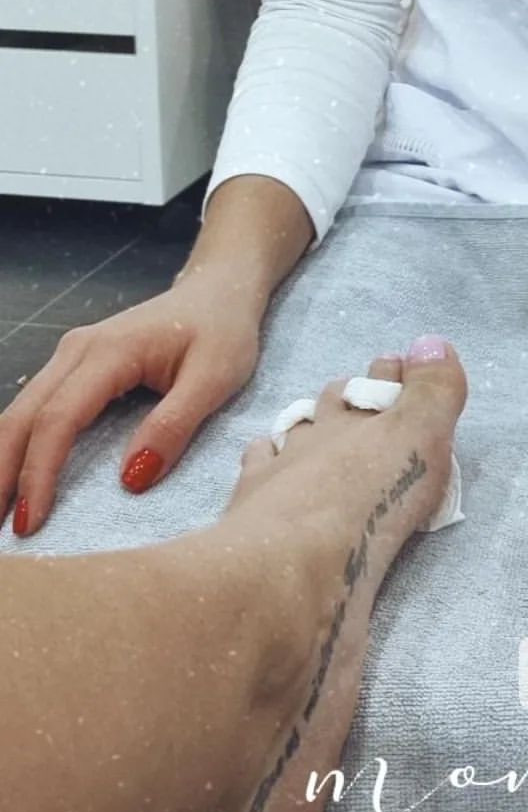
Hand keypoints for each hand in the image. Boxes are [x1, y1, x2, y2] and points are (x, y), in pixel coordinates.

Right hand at [0, 279, 261, 537]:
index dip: (40, 472)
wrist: (219, 290)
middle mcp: (77, 350)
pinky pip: (35, 408)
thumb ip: (174, 425)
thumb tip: (131, 479)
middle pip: (22, 416)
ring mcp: (70, 356)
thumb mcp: (216, 377)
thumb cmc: (222, 330)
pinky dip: (19, 446)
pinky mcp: (73, 367)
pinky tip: (15, 478)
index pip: (60, 418)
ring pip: (20, 412)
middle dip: (2, 474)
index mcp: (109, 351)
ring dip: (4, 461)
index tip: (31, 521)